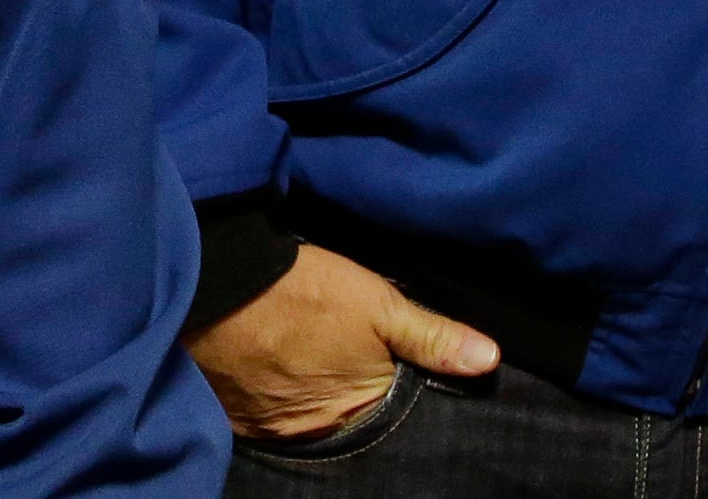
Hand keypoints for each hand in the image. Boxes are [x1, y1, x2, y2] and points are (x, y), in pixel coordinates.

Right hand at [186, 243, 497, 439]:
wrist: (217, 277)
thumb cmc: (302, 289)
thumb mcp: (377, 303)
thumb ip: (430, 335)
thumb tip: (490, 359)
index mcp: (355, 410)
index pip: (387, 415)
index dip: (389, 390)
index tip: (384, 368)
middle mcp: (314, 431)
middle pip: (344, 421)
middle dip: (347, 398)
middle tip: (341, 360)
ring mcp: (270, 426)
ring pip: (303, 419)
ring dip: (308, 399)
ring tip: (306, 360)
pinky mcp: (235, 414)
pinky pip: (264, 416)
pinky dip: (272, 398)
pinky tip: (273, 367)